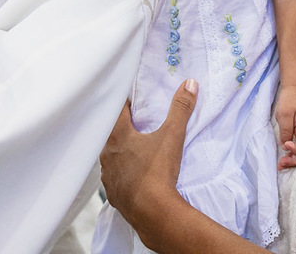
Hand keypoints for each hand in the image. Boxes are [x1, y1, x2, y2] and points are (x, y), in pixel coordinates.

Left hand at [101, 80, 197, 249]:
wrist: (153, 213)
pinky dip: (121, 172)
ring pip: (109, 156)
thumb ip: (180, 108)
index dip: (122, 103)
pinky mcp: (112, 194)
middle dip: (120, 127)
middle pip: (108, 133)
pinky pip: (113, 177)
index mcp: (117, 136)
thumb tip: (189, 83)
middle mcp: (106, 154)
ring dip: (119, 151)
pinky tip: (132, 174)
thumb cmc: (158, 171)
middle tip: (133, 122)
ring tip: (133, 148)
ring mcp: (107, 176)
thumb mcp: (172, 136)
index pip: (114, 110)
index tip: (131, 99)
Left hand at [275, 86, 295, 168]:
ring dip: (293, 160)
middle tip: (281, 164)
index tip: (286, 145)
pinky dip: (293, 154)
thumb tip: (285, 145)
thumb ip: (286, 131)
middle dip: (294, 161)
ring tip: (281, 165)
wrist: (295, 90)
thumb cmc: (290, 100)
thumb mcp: (284, 114)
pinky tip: (285, 158)